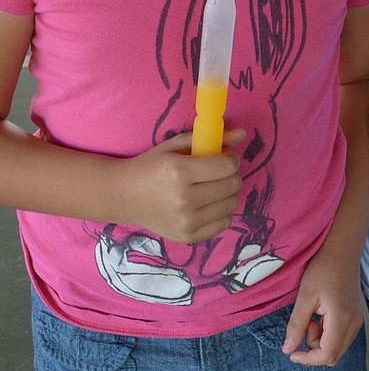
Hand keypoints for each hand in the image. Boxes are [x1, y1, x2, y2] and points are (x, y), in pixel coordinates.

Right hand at [113, 129, 245, 243]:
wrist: (122, 196)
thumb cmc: (150, 166)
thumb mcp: (174, 146)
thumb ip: (209, 138)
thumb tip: (242, 134)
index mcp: (180, 172)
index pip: (227, 166)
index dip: (232, 159)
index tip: (226, 156)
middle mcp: (184, 199)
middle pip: (232, 185)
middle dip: (231, 174)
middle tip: (219, 171)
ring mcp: (186, 221)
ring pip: (231, 204)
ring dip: (228, 193)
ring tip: (212, 187)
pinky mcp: (187, 236)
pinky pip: (224, 223)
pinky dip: (222, 212)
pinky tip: (209, 204)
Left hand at [282, 245, 362, 366]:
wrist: (342, 250)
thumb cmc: (323, 269)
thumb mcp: (305, 297)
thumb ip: (297, 325)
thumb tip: (288, 350)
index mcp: (342, 320)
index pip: (327, 355)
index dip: (308, 359)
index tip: (292, 352)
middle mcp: (354, 324)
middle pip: (333, 356)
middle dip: (313, 349)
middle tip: (305, 325)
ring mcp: (357, 320)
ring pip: (336, 347)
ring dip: (320, 340)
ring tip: (312, 317)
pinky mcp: (355, 316)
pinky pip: (340, 337)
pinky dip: (327, 333)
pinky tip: (320, 314)